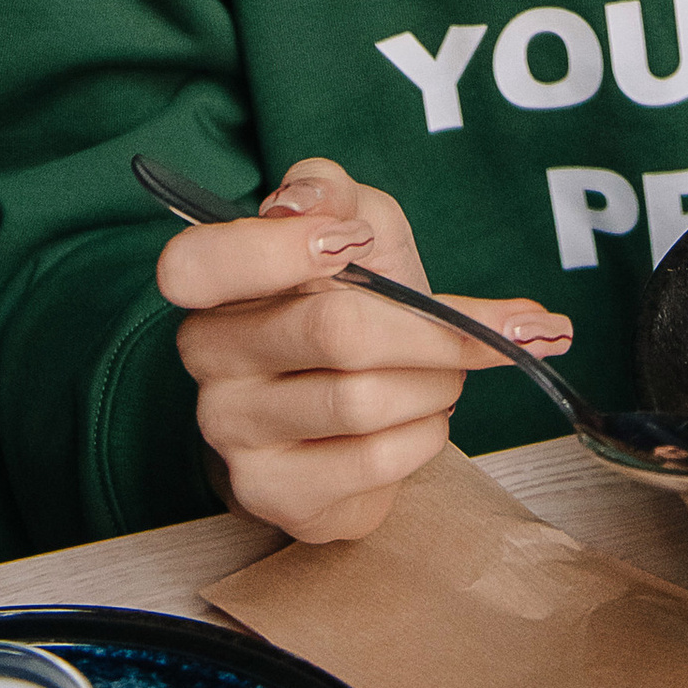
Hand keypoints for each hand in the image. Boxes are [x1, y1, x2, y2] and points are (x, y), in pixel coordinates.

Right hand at [157, 156, 573, 542]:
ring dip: (437, 384)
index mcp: (212, 285)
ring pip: (364, 400)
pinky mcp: (274, 493)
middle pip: (333, 330)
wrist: (359, 415)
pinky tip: (422, 421)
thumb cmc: (357, 305)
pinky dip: (427, 434)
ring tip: (447, 377)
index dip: (275, 251)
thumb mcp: (355, 228)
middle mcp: (208, 359)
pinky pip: (375, 459)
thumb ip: (333, 193)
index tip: (355, 245)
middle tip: (493, 333)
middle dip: (434, 330)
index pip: (195, 264)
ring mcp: (233, 434)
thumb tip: (308, 204)